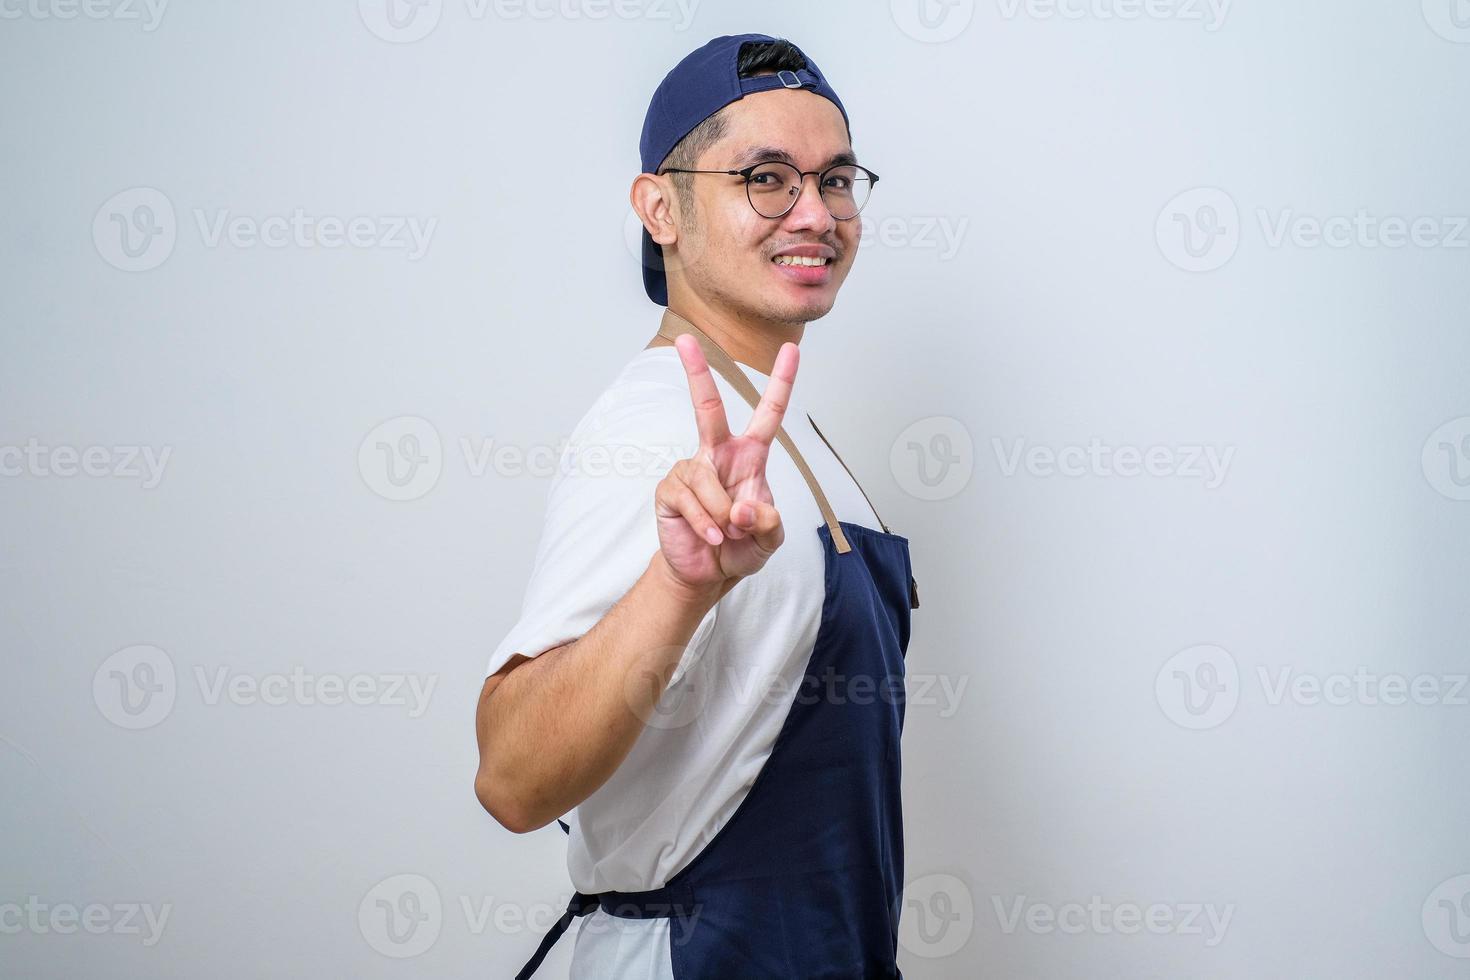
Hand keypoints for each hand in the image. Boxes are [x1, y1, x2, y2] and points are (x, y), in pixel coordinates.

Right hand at [653, 333, 796, 600]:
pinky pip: (690, 501)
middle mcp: (718, 455)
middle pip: (707, 407)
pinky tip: (711, 537)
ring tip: (726, 534)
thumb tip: (744, 507)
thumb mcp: (769, 539)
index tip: (790, 350)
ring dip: (723, 515)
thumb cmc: (741, 547)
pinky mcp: (670, 490)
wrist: (708, 573)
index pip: (768, 413)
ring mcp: (691, 470)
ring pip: (708, 480)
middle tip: (684, 340)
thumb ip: (768, 523)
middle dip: (696, 372)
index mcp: (749, 457)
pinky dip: (706, 524)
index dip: (781, 382)